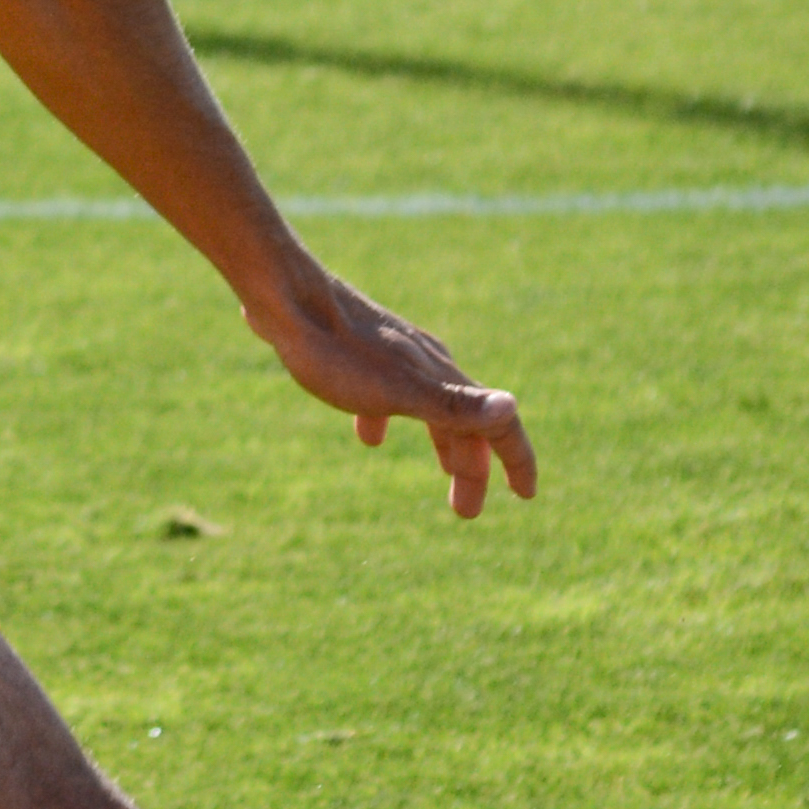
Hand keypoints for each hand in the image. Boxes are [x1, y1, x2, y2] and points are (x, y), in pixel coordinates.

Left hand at [250, 267, 537, 519]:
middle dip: (471, 467)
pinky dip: (386, 420)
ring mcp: (392, 357)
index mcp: (441, 378)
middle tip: (466, 512)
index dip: (516, 460)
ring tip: (443, 474)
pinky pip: (383, 394)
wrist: (283, 297)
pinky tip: (367, 437)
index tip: (525, 495)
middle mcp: (426, 364)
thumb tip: (511, 407)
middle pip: (463, 423)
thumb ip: (452, 404)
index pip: (496, 423)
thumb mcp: (395, 390)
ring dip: (441, 443)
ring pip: (429, 408)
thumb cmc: (336, 352)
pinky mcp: (357, 352)